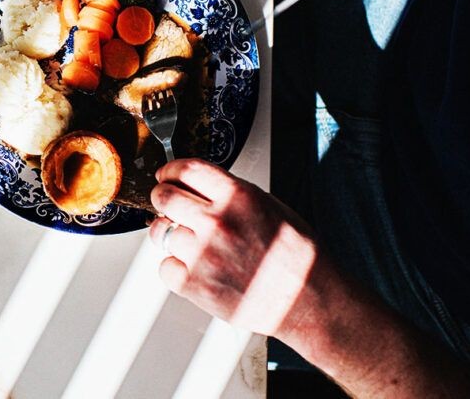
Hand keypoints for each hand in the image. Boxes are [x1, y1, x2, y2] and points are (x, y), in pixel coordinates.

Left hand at [148, 159, 319, 337]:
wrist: (309, 300)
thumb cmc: (295, 255)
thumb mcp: (270, 206)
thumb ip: (232, 193)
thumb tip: (200, 185)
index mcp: (238, 197)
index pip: (186, 169)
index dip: (171, 171)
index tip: (166, 175)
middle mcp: (217, 222)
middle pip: (163, 196)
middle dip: (162, 197)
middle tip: (166, 203)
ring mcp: (202, 254)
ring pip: (160, 231)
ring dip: (167, 232)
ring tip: (184, 239)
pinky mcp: (194, 285)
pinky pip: (165, 266)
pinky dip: (174, 267)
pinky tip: (193, 267)